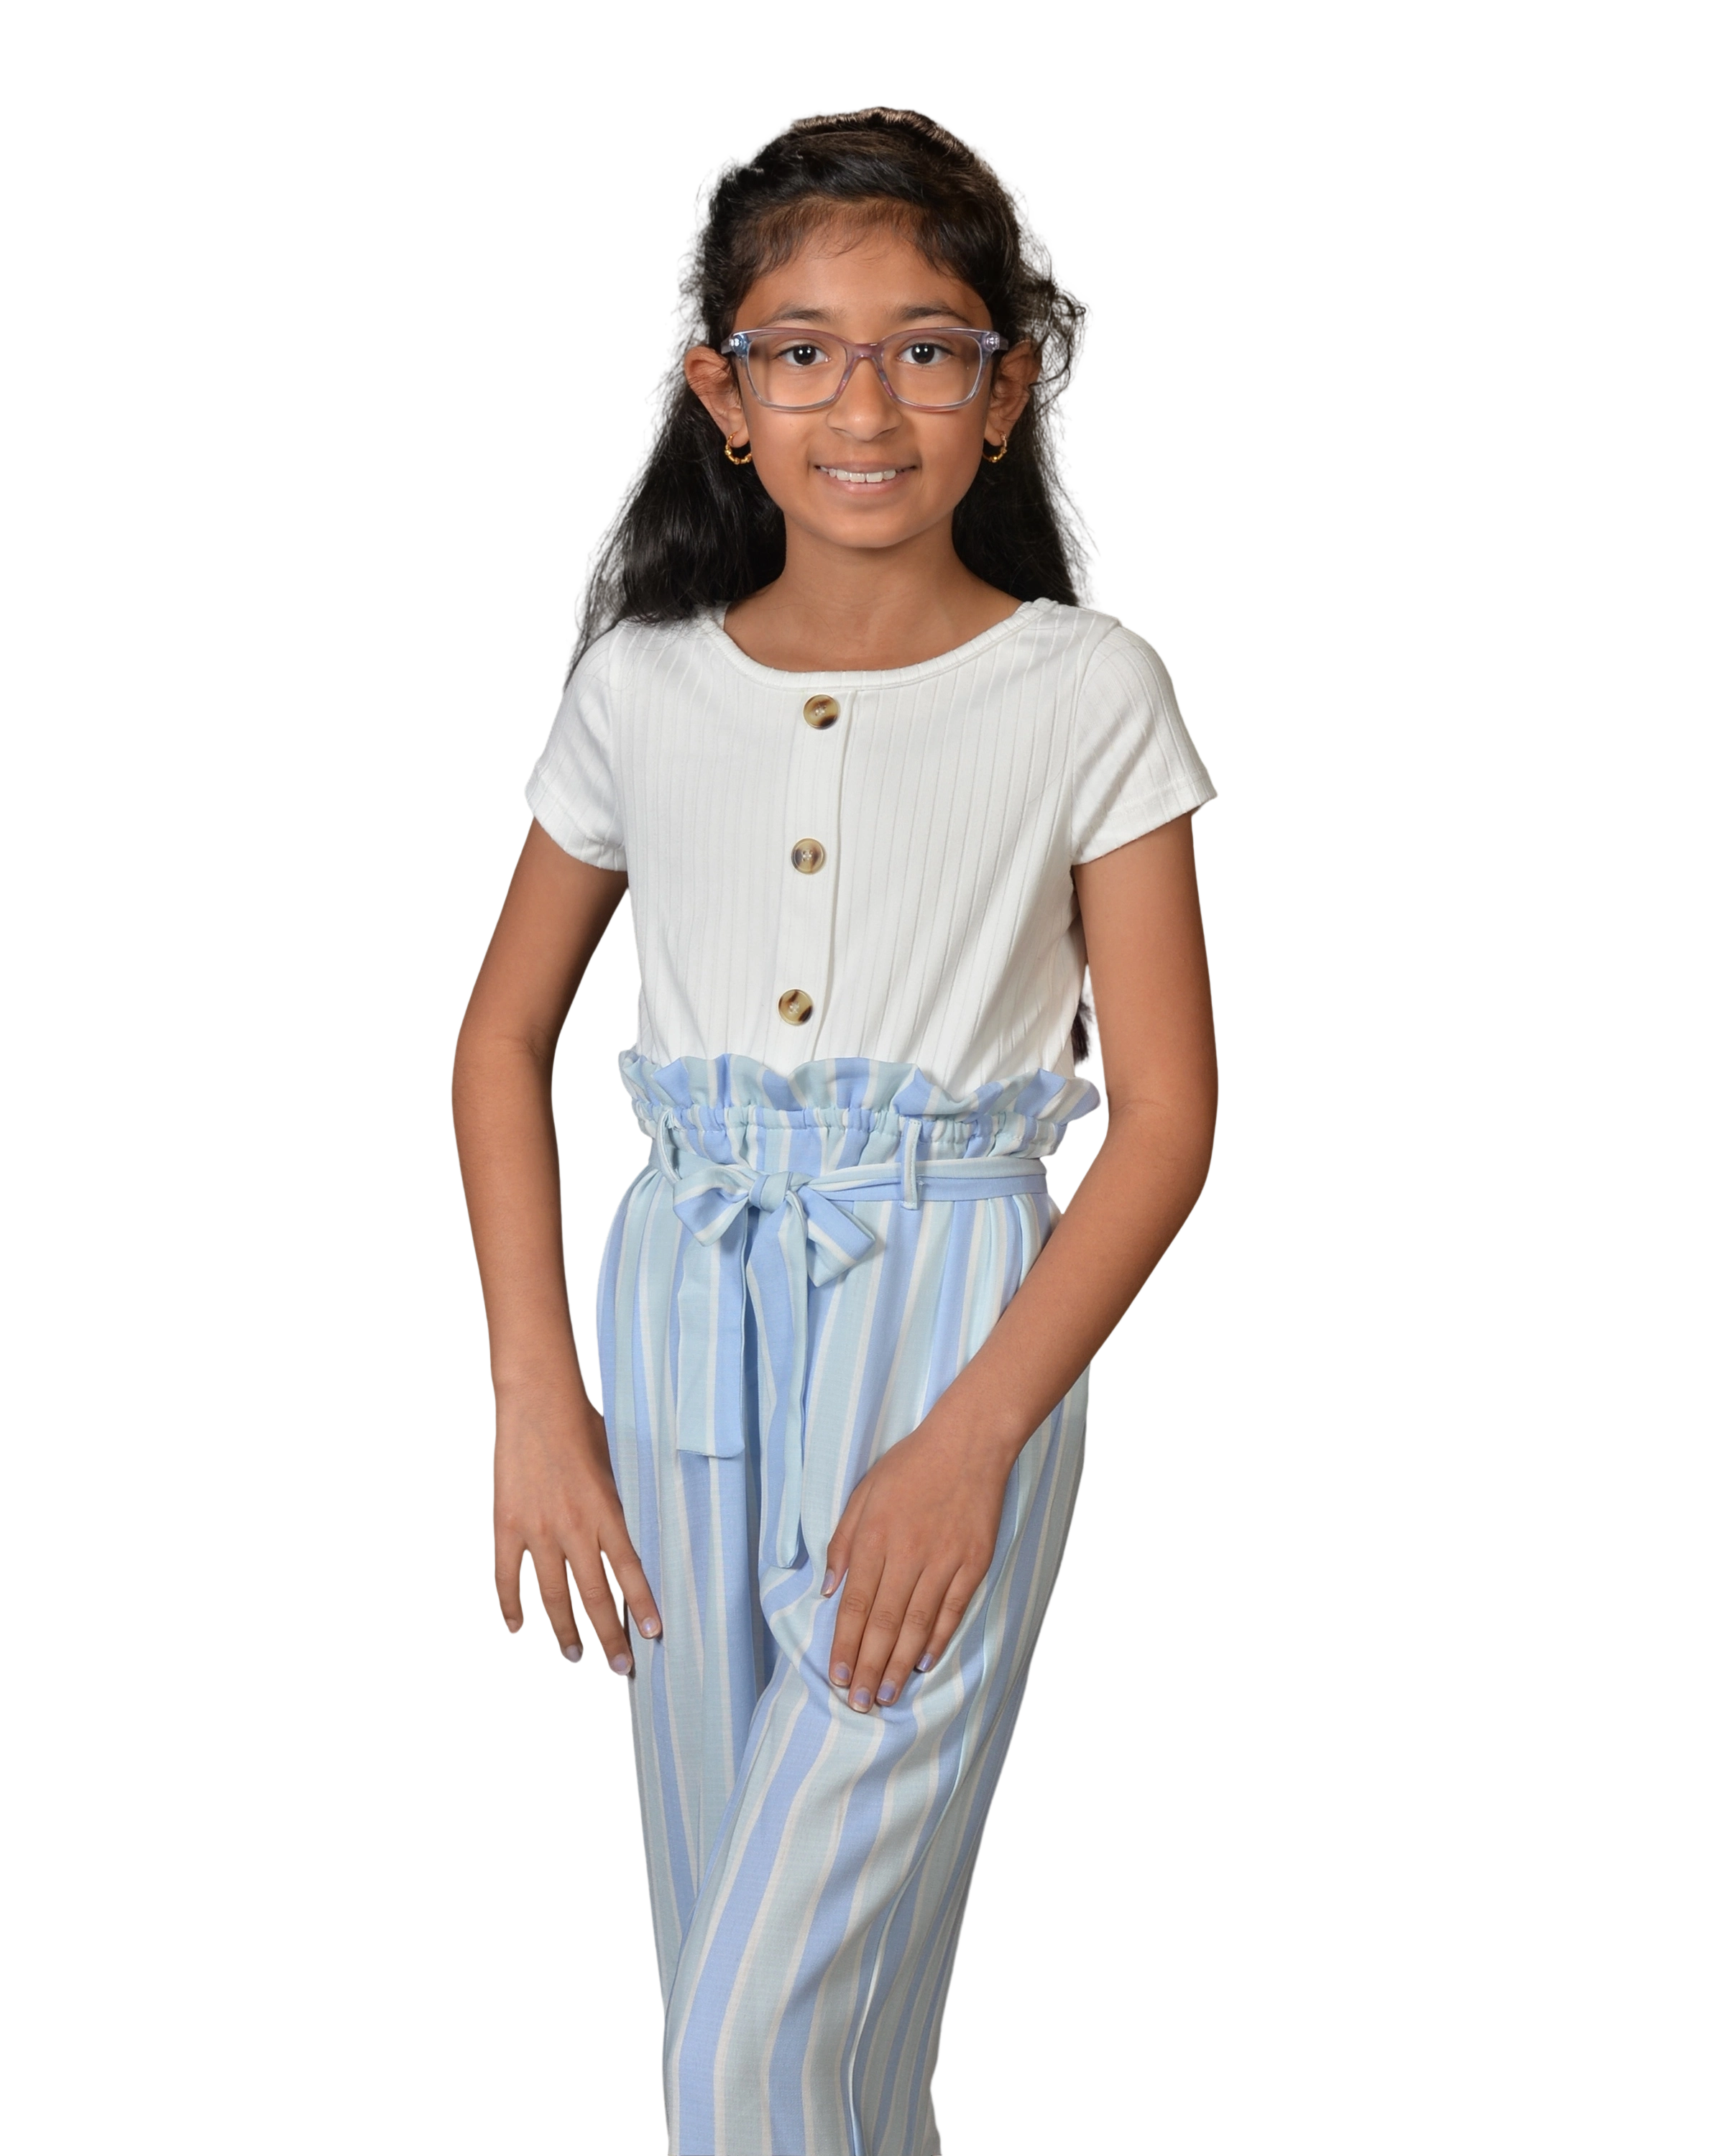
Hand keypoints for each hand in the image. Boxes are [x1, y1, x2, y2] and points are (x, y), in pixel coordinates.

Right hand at [491, 1385, 661, 1675]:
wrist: (537, 1401)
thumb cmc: (581, 1424)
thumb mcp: (614, 1462)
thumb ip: (618, 1502)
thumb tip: (631, 1530)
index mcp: (606, 1511)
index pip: (631, 1570)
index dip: (642, 1607)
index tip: (653, 1636)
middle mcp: (575, 1527)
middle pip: (595, 1596)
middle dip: (609, 1638)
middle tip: (619, 1670)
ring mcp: (538, 1529)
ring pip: (553, 1595)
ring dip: (564, 1631)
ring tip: (571, 1657)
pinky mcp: (507, 1525)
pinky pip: (508, 1577)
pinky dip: (511, 1607)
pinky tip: (515, 1629)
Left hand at [821, 1414, 1011, 1712]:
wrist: (969, 1442)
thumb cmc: (910, 1465)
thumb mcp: (863, 1493)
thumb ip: (843, 1541)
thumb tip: (829, 1589)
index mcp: (875, 1537)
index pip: (856, 1604)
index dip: (845, 1645)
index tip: (837, 1677)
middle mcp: (908, 1554)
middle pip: (884, 1623)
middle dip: (869, 1667)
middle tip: (859, 1704)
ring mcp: (944, 1560)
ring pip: (917, 1624)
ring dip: (899, 1664)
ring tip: (886, 1695)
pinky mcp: (974, 1562)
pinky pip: (952, 1609)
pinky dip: (937, 1639)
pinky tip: (923, 1663)